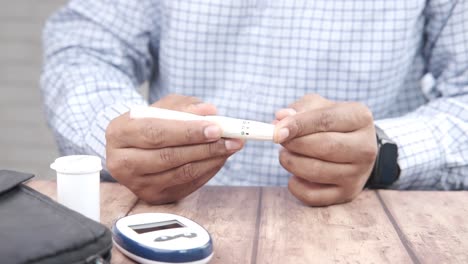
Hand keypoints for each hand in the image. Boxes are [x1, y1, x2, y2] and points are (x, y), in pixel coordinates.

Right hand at [106, 94, 243, 203]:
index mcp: (119, 132)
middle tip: (231, 139)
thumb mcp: (165, 106)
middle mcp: (121, 162)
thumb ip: (185, 106)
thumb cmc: (151, 121)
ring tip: (230, 147)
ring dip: (211, 160)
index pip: (156, 133)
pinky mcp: (152, 196)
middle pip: (168, 156)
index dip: (188, 132)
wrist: (134, 146)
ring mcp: (136, 184)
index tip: (216, 128)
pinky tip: (218, 159)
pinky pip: (186, 185)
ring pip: (180, 174)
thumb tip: (209, 111)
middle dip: (205, 148)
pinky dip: (207, 171)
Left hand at [273, 94, 376, 205]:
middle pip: (324, 147)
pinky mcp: (347, 194)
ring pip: (316, 172)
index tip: (277, 131)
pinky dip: (295, 186)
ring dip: (291, 163)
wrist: (354, 149)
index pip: (325, 120)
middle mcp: (365, 147)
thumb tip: (280, 119)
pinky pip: (312, 196)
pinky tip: (295, 175)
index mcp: (360, 118)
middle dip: (294, 144)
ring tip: (286, 154)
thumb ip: (299, 110)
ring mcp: (358, 174)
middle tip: (280, 141)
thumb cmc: (331, 124)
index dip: (298, 125)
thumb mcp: (318, 107)